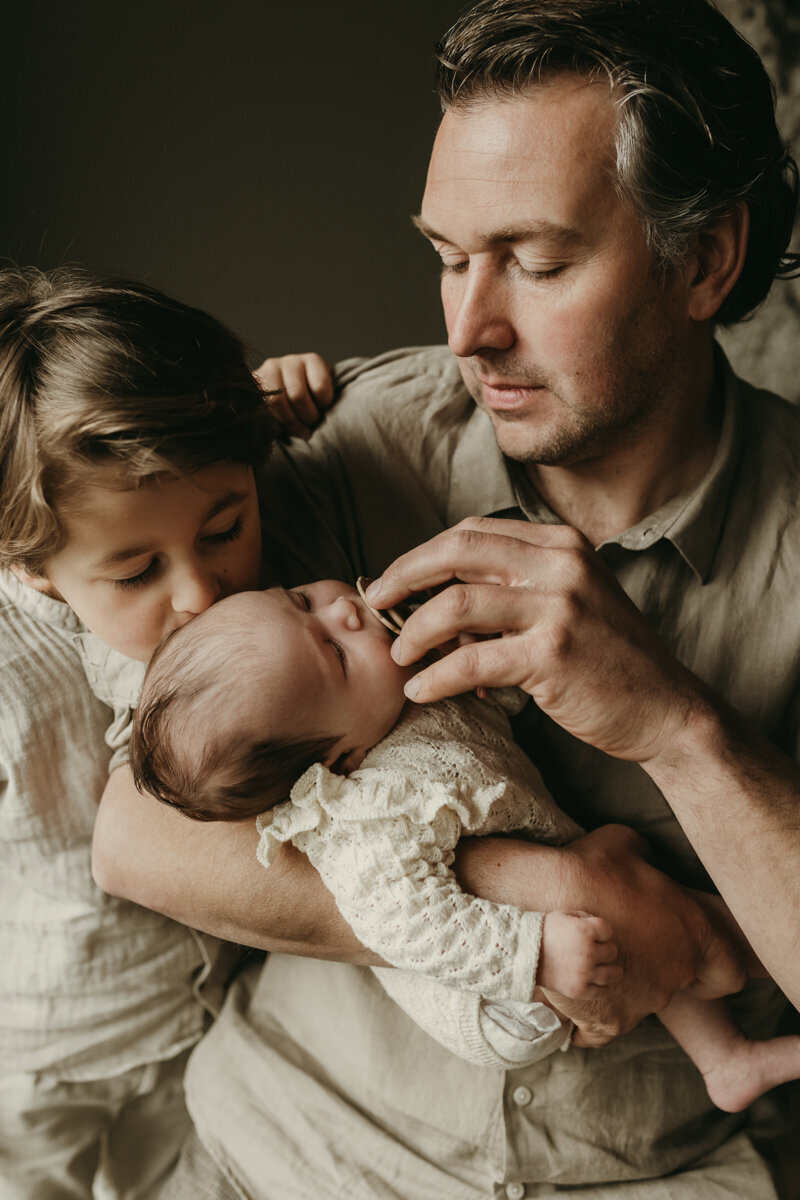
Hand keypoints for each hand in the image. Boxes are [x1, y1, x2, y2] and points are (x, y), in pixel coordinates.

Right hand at [255, 352, 333, 438]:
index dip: (323, 406)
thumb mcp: (323, 398)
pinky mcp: (254, 382)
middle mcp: (291, 361)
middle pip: (297, 396)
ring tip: (296, 431)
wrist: (281, 397)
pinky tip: (279, 430)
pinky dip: (272, 423)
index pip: (321, 388)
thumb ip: (326, 402)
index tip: (323, 412)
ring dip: (288, 422)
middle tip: (309, 429)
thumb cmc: (312, 403)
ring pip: (277, 401)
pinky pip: (261, 406)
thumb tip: (335, 420)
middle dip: (305, 418)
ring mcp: (270, 369)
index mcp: (313, 361)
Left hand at [367, 517, 708, 766]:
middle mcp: (561, 564)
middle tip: (376, 605)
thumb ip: (512, 590)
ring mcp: (560, 606)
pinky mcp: (553, 654)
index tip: (393, 581)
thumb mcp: (567, 603)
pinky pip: (471, 660)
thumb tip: (434, 601)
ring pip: (456, 605)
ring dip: (414, 633)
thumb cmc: (606, 661)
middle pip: (456, 552)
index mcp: (561, 544)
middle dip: (404, 577)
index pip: (473, 532)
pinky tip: (421, 692)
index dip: (423, 555)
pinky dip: (436, 678)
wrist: (666, 709)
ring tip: (399, 659)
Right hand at [538, 910, 620, 997]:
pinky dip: (605, 988)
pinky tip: (604, 985)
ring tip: (614, 971)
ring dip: (614, 971)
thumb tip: (602, 929)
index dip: (603, 932)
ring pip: (613, 973)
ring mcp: (584, 973)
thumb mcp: (565, 914)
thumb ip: (585, 918)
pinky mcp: (579, 989)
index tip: (597, 935)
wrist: (524, 953)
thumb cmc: (545, 930)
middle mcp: (588, 952)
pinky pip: (602, 991)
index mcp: (585, 930)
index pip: (608, 931)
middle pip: (612, 952)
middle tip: (597, 951)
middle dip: (605, 949)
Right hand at [549, 826, 746, 1046]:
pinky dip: (597, 1015)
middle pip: (680, 977)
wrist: (541, 901)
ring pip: (645, 997)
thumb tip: (647, 864)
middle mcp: (678, 971)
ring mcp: (648, 1000)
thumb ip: (648, 858)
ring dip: (626, 983)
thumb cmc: (587, 867)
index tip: (696, 956)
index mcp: (692, 931)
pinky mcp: (613, 1019)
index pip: (731, 969)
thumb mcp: (626, 842)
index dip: (719, 965)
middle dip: (658, 961)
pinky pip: (610, 1026)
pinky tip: (579, 995)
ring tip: (591, 957)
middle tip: (625, 940)